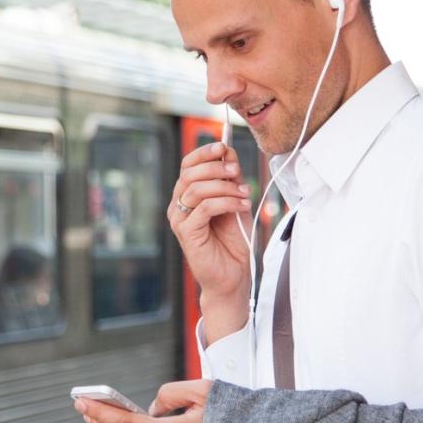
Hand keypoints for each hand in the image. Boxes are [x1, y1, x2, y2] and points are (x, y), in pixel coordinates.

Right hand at [168, 142, 251, 338]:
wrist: (232, 275)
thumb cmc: (232, 241)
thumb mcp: (234, 201)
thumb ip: (229, 179)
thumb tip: (228, 152)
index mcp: (186, 195)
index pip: (187, 165)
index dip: (204, 153)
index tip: (224, 147)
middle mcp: (178, 206)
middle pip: (189, 173)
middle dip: (216, 168)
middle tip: (237, 172)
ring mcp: (179, 220)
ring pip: (196, 189)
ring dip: (225, 187)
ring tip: (244, 195)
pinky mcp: (186, 233)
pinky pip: (204, 208)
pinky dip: (226, 202)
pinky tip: (241, 206)